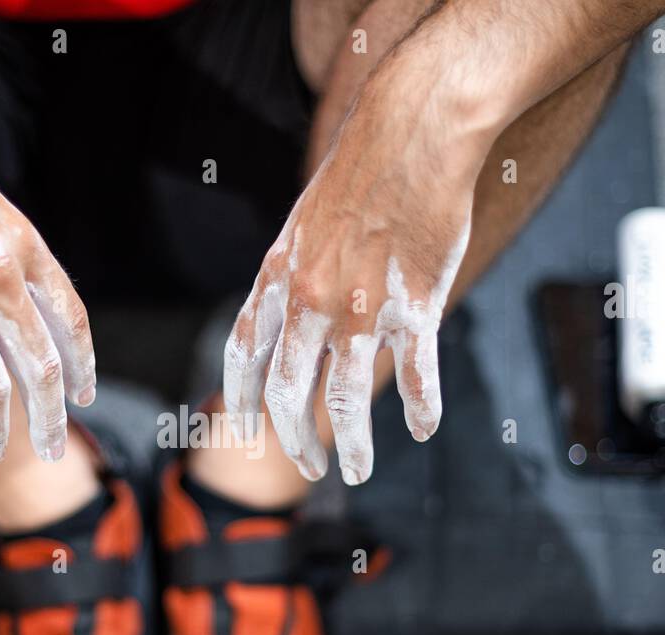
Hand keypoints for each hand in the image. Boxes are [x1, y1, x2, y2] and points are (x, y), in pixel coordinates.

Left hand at [223, 65, 487, 484]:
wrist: (412, 131)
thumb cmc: (360, 174)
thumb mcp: (303, 225)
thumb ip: (291, 278)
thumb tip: (284, 323)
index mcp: (278, 277)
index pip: (243, 356)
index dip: (241, 402)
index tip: (245, 433)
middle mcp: (311, 299)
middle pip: (287, 394)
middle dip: (295, 441)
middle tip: (312, 466)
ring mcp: (362, 306)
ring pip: (345, 401)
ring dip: (353, 448)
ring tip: (359, 473)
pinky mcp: (415, 306)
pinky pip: (414, 375)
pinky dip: (420, 409)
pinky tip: (423, 428)